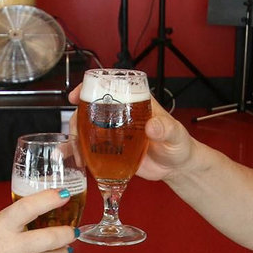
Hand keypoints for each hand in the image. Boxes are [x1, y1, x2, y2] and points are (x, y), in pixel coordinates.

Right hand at [0, 189, 78, 252]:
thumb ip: (17, 217)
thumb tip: (49, 207)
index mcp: (1, 226)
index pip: (28, 207)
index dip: (49, 199)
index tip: (64, 195)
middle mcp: (8, 247)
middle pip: (49, 238)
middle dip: (67, 234)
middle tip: (72, 232)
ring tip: (64, 249)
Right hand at [66, 84, 194, 181]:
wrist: (176, 166)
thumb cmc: (178, 144)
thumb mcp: (175, 134)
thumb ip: (166, 128)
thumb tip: (153, 126)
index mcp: (135, 101)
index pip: (110, 86)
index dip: (90, 87)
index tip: (78, 95)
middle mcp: (120, 113)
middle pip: (91, 107)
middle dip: (77, 115)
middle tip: (74, 129)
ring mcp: (114, 132)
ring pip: (87, 127)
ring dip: (76, 135)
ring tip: (75, 150)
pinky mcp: (111, 150)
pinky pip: (91, 148)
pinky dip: (81, 152)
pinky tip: (75, 159)